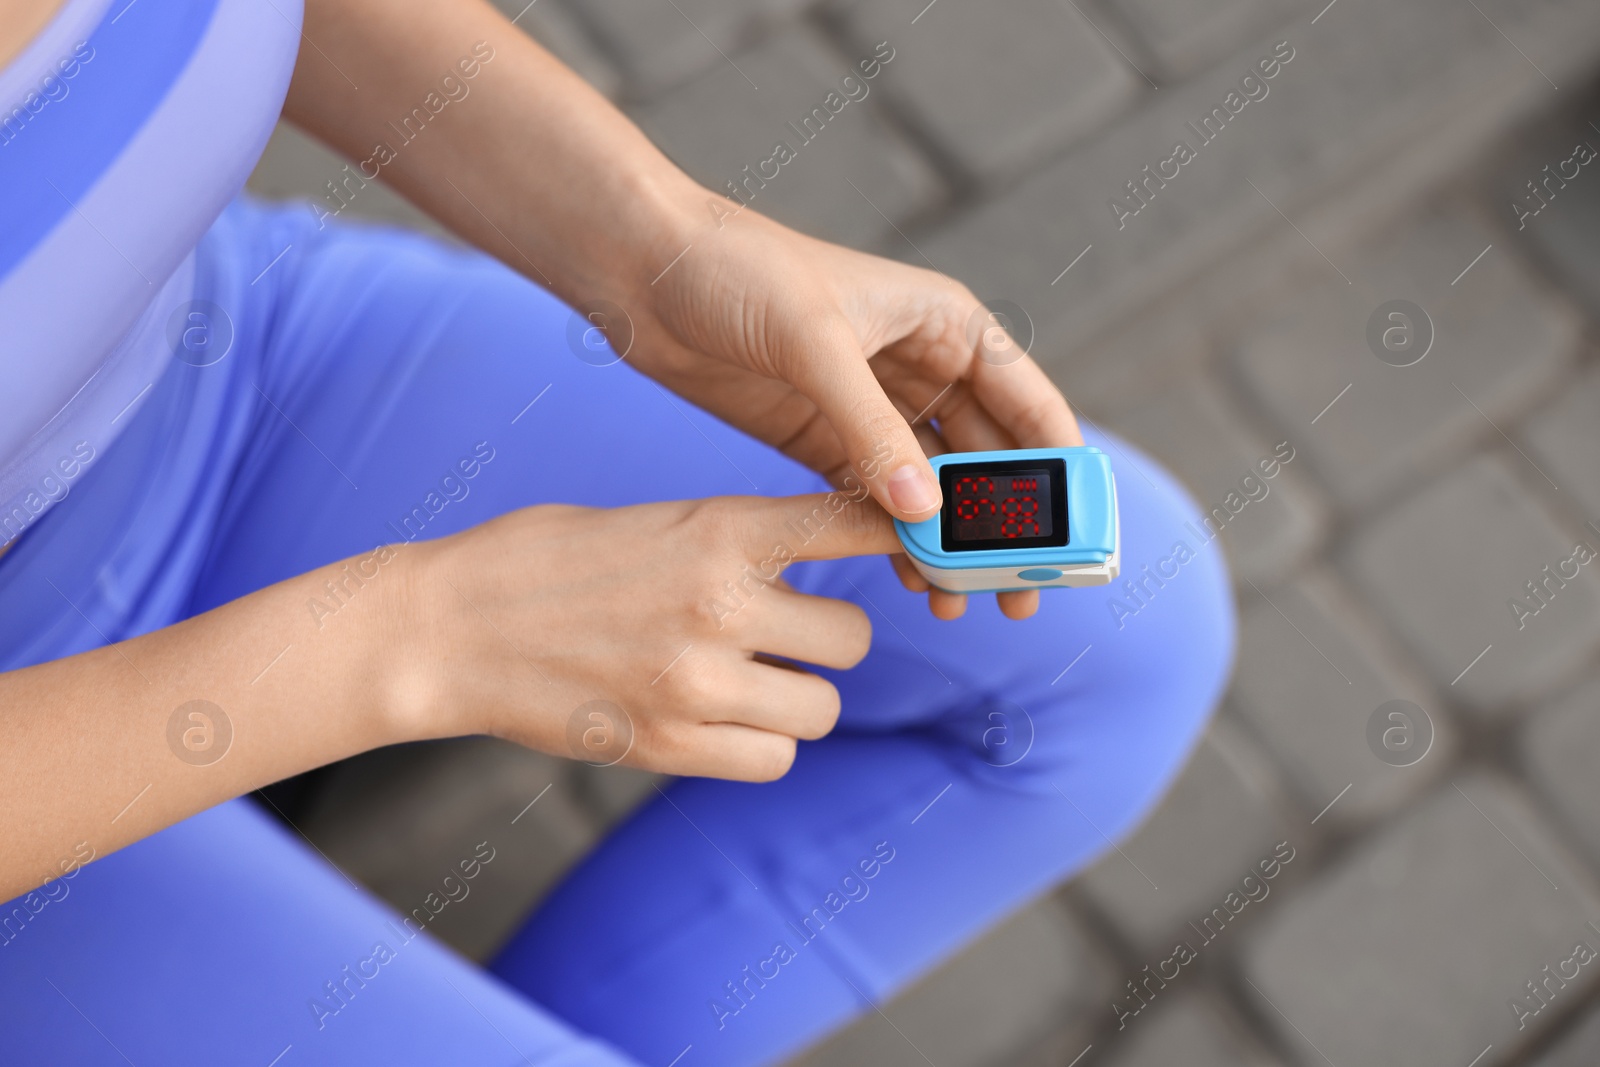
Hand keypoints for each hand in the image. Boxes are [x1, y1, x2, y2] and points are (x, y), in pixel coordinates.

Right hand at [397, 491, 897, 780]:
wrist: (448, 628)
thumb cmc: (542, 560)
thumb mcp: (652, 520)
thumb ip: (735, 541)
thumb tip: (808, 565)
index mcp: (719, 530)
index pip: (851, 524)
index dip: (897, 531)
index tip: (920, 541)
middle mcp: (722, 605)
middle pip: (853, 638)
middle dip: (823, 638)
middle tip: (780, 633)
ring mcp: (698, 684)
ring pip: (820, 709)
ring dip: (795, 698)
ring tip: (742, 680)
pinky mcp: (669, 747)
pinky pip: (772, 761)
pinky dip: (758, 744)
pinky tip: (714, 718)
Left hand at [620, 199, 1082, 620]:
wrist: (643, 269)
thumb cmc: (736, 271)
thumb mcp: (813, 344)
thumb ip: (869, 429)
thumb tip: (926, 512)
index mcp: (946, 323)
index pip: (1028, 406)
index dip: (1059, 473)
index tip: (1073, 539)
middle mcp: (920, 365)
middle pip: (988, 459)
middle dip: (1006, 528)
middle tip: (1017, 593)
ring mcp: (871, 405)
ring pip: (933, 487)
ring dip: (950, 542)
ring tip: (957, 603)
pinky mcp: (822, 436)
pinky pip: (875, 497)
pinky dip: (894, 536)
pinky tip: (905, 577)